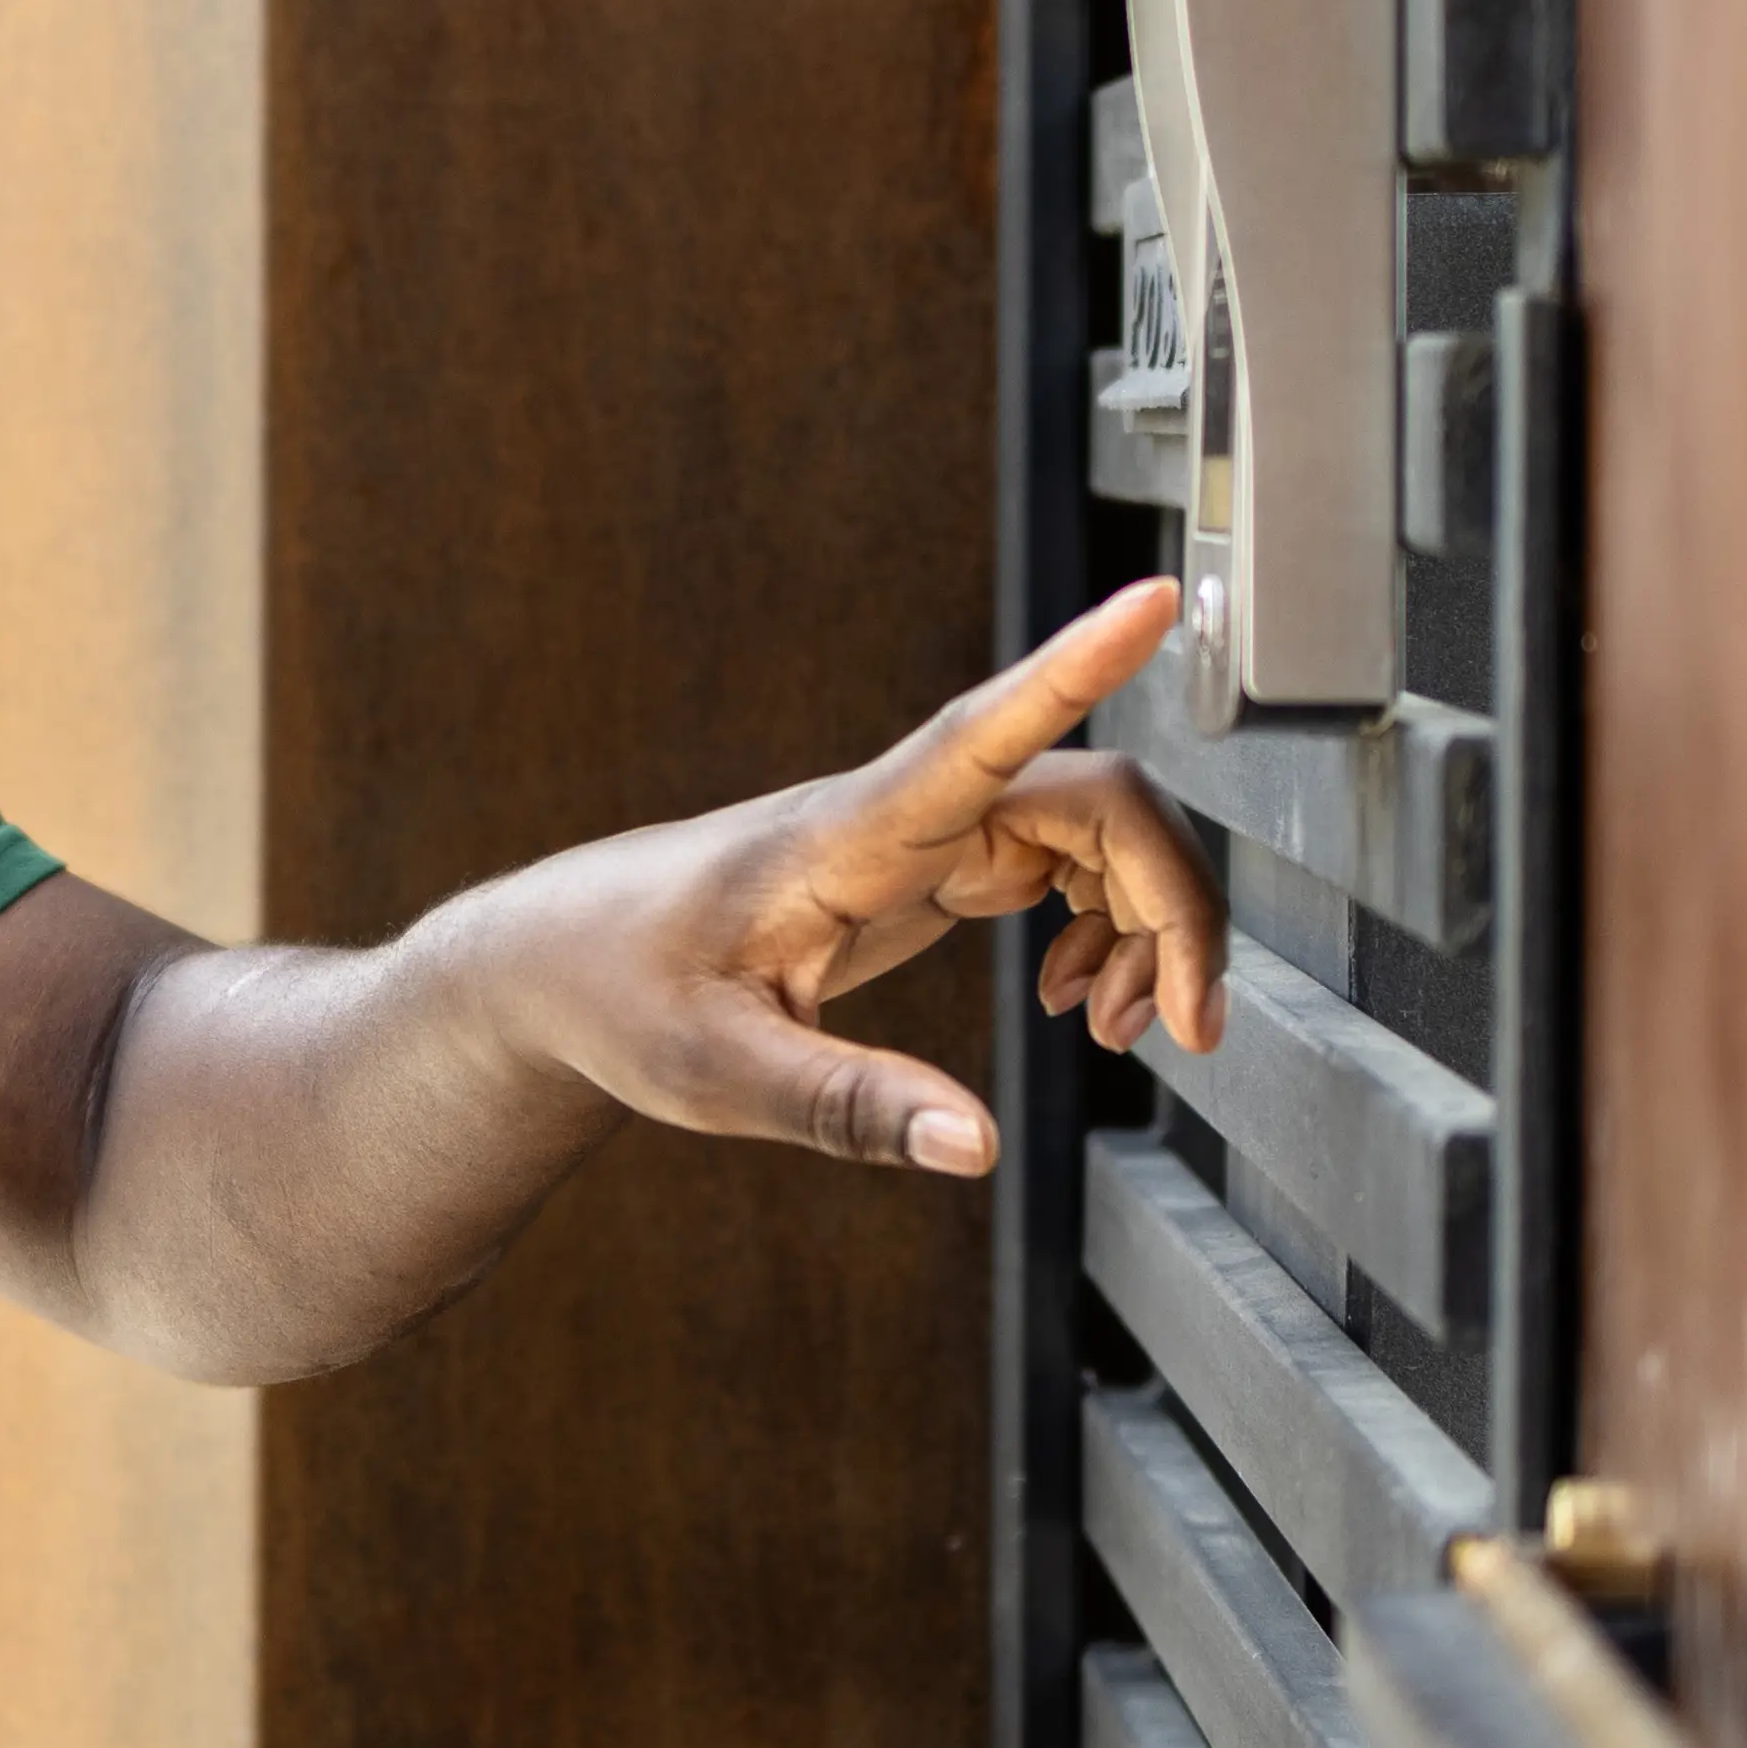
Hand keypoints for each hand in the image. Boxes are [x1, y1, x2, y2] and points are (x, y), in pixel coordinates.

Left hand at [456, 578, 1228, 1173]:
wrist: (563, 961)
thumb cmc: (618, 996)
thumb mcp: (715, 1074)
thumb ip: (847, 1107)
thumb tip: (975, 1147)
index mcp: (848, 836)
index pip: (982, 730)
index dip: (1075, 667)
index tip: (1151, 600)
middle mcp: (901, 812)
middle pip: (1097, 801)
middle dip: (1173, 903)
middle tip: (1183, 1031)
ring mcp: (921, 829)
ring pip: (1095, 830)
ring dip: (1146, 923)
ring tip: (1122, 1032)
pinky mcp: (927, 860)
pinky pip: (1064, 862)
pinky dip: (1104, 928)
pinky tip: (1076, 1000)